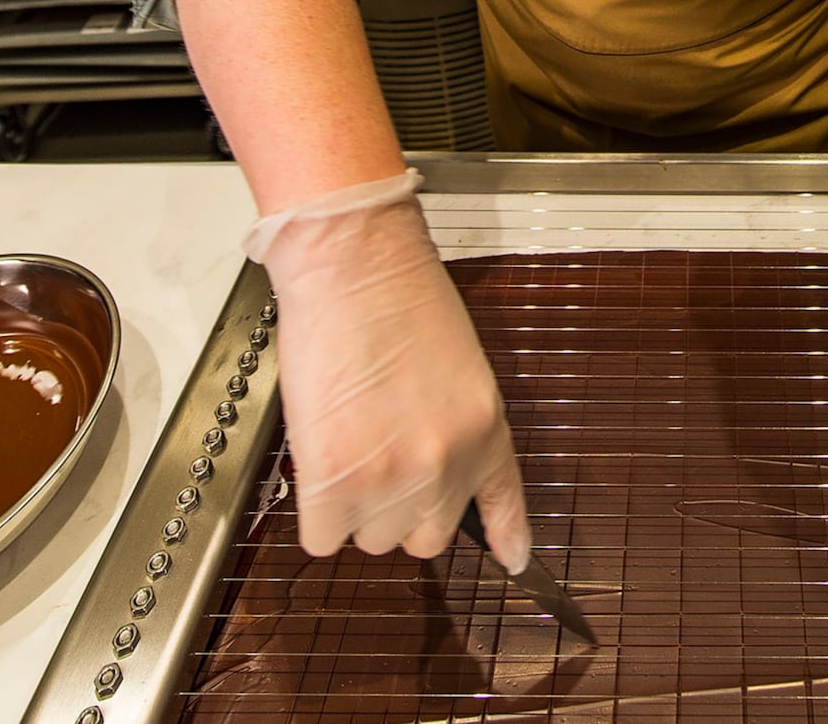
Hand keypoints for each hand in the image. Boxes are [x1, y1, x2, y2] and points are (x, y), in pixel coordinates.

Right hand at [245, 172, 532, 570]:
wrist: (355, 267)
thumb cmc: (397, 297)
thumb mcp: (459, 366)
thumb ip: (455, 424)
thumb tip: (428, 464)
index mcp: (487, 431)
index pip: (505, 503)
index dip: (507, 536)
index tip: (514, 559)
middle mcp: (448, 464)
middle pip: (423, 538)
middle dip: (397, 510)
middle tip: (373, 464)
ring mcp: (394, 477)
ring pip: (371, 538)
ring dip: (352, 509)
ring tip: (341, 448)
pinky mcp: (337, 481)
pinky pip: (322, 538)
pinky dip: (313, 514)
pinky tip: (315, 469)